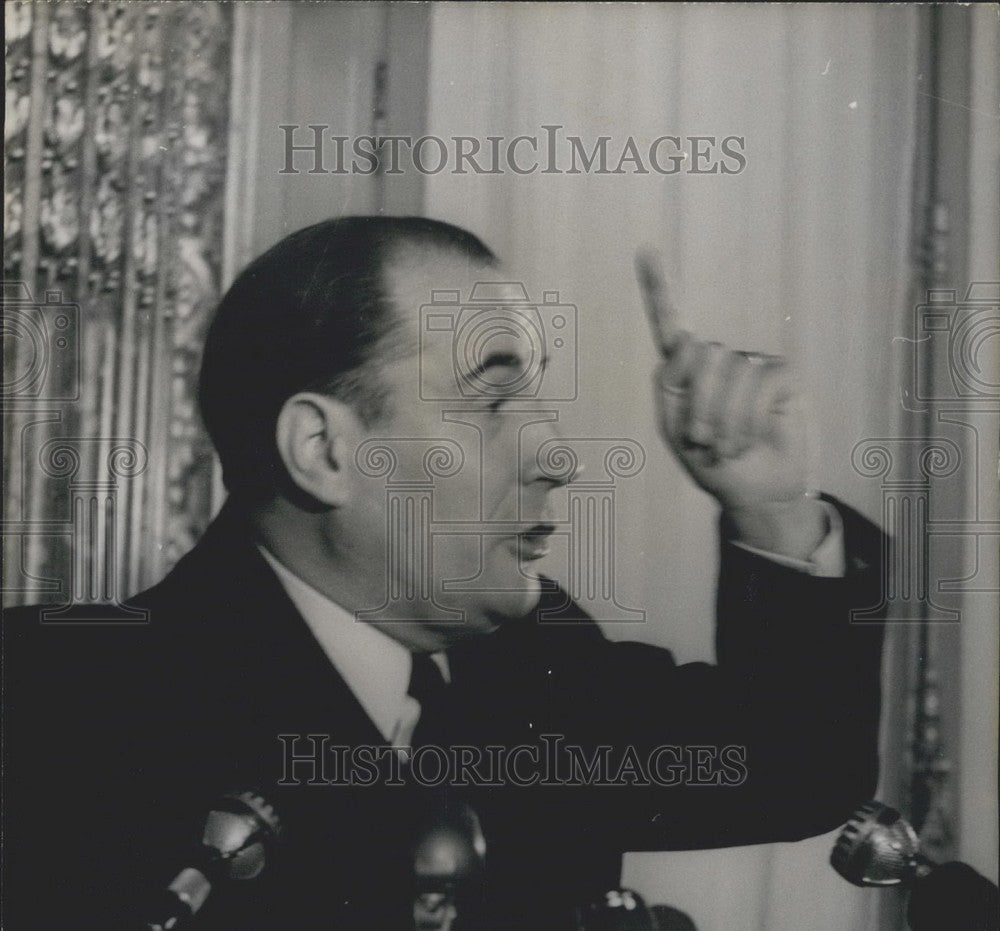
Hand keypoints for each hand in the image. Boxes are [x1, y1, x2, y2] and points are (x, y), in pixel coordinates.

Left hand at [636, 250, 826, 556]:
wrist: (752, 491)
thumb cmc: (711, 461)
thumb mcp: (677, 430)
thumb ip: (673, 385)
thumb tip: (694, 339)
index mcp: (683, 370)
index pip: (669, 323)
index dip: (658, 288)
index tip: (646, 249)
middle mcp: (719, 359)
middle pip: (706, 354)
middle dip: (702, 406)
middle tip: (704, 441)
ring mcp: (753, 363)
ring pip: (735, 371)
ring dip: (727, 421)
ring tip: (729, 446)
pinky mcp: (783, 376)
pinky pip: (764, 383)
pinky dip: (751, 418)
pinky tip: (752, 438)